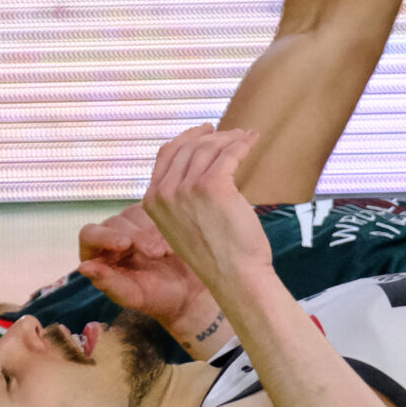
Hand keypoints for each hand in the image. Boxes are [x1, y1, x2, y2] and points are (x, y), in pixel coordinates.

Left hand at [78, 203, 224, 348]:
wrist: (190, 292)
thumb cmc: (157, 298)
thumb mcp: (133, 296)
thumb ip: (108, 283)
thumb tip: (84, 267)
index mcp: (99, 256)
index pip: (89, 235)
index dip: (104, 236)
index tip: (126, 244)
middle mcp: (113, 237)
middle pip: (115, 222)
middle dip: (136, 236)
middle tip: (156, 254)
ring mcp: (134, 225)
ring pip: (134, 213)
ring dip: (151, 231)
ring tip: (166, 253)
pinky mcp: (154, 218)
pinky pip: (155, 210)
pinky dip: (165, 224)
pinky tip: (172, 245)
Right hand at [141, 126, 273, 302]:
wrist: (233, 276)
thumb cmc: (215, 255)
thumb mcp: (183, 225)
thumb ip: (181, 199)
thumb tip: (198, 170)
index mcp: (153, 201)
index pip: (166, 154)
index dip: (186, 137)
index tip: (204, 131)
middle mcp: (165, 192)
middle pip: (188, 147)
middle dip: (211, 136)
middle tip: (231, 132)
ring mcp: (187, 188)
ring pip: (209, 148)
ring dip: (230, 138)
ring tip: (245, 137)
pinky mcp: (213, 185)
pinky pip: (229, 154)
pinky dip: (243, 144)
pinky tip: (253, 140)